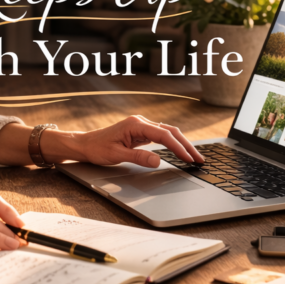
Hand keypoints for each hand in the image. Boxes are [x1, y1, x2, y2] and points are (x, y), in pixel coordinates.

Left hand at [61, 115, 203, 168]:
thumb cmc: (97, 148)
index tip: (189, 159)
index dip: (178, 147)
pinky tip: (180, 152)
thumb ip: (138, 157)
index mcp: (136, 124)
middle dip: (186, 145)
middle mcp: (141, 122)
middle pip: (170, 131)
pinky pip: (161, 136)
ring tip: (193, 157)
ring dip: (181, 144)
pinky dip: (173, 144)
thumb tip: (158, 161)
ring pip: (168, 133)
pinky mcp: (141, 132)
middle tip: (199, 159)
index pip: (164, 135)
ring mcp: (141, 126)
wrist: (85, 144)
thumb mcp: (117, 155)